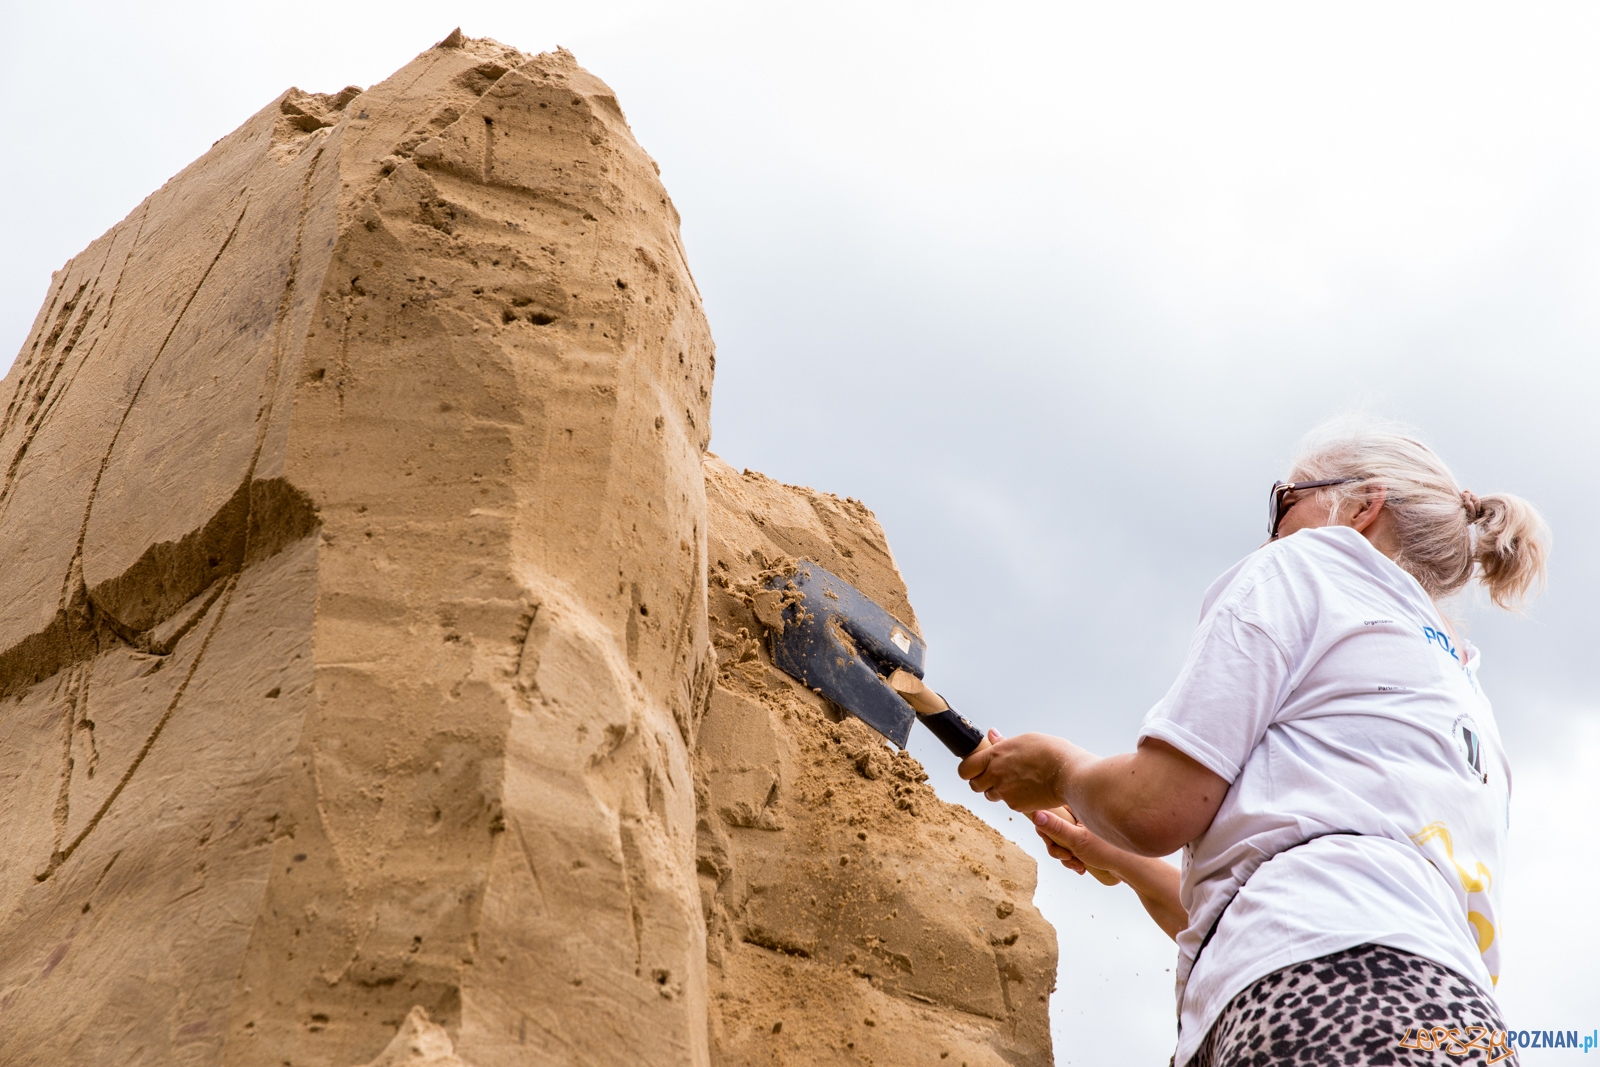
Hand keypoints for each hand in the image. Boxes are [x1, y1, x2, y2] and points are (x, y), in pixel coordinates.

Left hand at [957, 730, 1078, 812]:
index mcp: (995, 755)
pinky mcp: (1016, 806)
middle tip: (995, 776)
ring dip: (998, 791)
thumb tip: (991, 734)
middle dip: (982, 782)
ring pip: (991, 795)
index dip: (968, 770)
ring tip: (1017, 781)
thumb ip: (1003, 742)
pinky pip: (1008, 803)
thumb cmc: (1052, 752)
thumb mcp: (1025, 740)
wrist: (1069, 774)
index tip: (974, 769)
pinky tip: (1029, 789)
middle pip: (974, 785)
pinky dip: (1015, 799)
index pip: (965, 768)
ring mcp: (1005, 792)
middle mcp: (996, 775)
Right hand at [1032, 809, 1126, 878]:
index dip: (1044, 829)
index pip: (1050, 811)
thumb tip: (1036, 814)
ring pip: (1062, 840)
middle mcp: (1081, 813)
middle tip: (1066, 857)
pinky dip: (1073, 858)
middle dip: (1057, 847)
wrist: (1132, 867)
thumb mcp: (1077, 840)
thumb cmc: (1109, 851)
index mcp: (1079, 806)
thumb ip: (1055, 828)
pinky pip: (1071, 847)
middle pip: (1054, 828)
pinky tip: (1082, 867)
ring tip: (1078, 866)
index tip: (1050, 842)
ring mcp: (1084, 827)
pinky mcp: (1088, 838)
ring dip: (1065, 856)